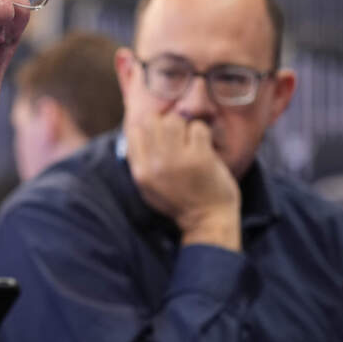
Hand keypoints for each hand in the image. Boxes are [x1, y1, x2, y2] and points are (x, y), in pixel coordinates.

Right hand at [126, 112, 240, 250]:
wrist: (208, 221)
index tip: (161, 135)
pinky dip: (202, 133)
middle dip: (166, 123)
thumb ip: (140, 160)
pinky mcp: (200, 158)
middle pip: (153, 120)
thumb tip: (137, 129)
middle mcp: (155, 165)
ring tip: (191, 140)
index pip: (134, 130)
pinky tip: (204, 146)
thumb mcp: (149, 187)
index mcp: (141, 172)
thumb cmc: (179, 201)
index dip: (148, 127)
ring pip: (174, 120)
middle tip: (178, 136)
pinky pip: (198, 128)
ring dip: (185, 126)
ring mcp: (177, 161)